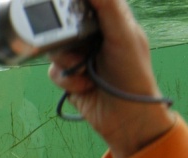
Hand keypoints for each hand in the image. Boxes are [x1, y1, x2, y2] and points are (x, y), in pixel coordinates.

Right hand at [48, 0, 174, 157]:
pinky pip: (54, 71)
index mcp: (112, 20)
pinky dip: (67, 80)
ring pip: (55, 47)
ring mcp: (80, 56)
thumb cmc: (133, 75)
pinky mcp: (70, 77)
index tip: (63, 5)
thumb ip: (108, 7)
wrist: (126, 117)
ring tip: (83, 69)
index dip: (74, 3)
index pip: (89, 2)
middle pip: (65, 23)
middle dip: (64, 34)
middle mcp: (94, 36)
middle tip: (72, 40)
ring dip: (67, 60)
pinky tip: (85, 85)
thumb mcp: (123, 35)